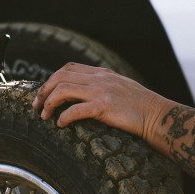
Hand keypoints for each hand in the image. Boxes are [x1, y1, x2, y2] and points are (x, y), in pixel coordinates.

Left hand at [32, 63, 171, 140]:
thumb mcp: (120, 88)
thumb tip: (83, 94)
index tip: (43, 94)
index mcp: (102, 73)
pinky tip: (60, 125)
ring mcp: (102, 91)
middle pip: (61, 76)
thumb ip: (102, 86)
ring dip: (49, 103)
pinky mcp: (105, 107)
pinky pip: (76, 110)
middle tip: (36, 106)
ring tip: (44, 116)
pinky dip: (64, 117)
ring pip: (64, 90)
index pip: (68, 68)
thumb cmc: (140, 107)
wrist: (158, 116)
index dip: (51, 80)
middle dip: (44, 90)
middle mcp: (100, 79)